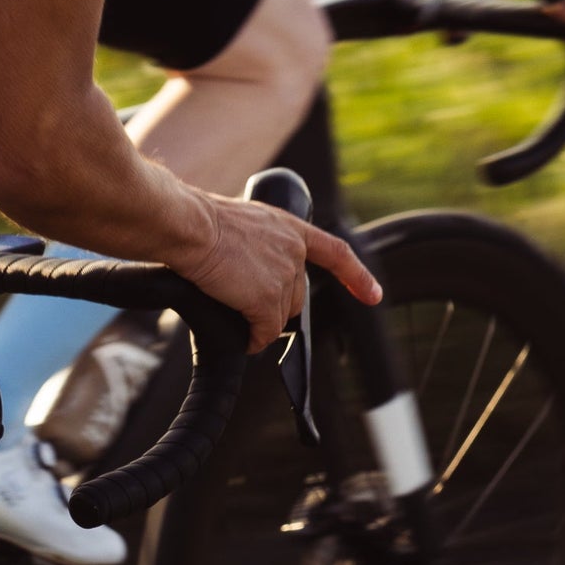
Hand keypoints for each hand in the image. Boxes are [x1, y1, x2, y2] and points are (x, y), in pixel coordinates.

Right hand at [171, 192, 381, 348]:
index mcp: (290, 228)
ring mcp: (282, 274)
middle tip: (249, 311)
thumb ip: (255, 245)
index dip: (356, 276)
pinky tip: (245, 341)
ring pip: (279, 315)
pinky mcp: (266, 298)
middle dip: (276, 308)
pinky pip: (266, 332)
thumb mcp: (239, 225)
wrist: (191, 227)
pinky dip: (256, 340)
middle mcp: (293, 250)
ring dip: (262, 325)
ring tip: (239, 324)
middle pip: (297, 295)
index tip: (373, 294)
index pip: (336, 253)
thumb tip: (242, 270)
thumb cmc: (198, 223)